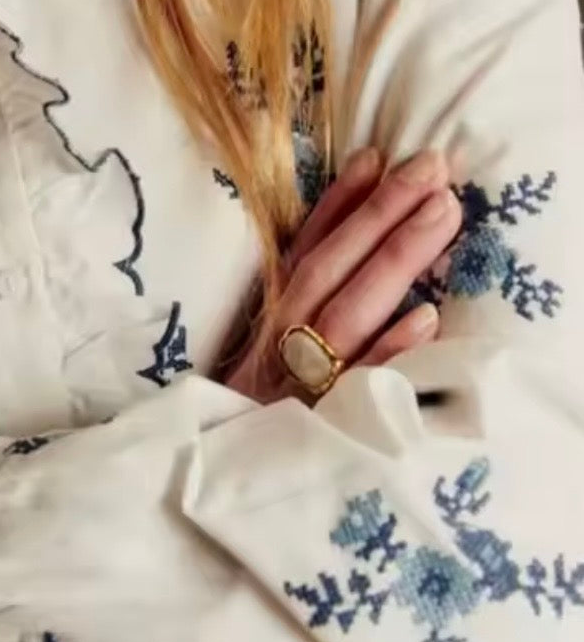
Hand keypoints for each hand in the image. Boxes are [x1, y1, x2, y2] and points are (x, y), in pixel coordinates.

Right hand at [223, 147, 461, 404]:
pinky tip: (426, 315)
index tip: (381, 157)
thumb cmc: (241, 413)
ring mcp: (297, 383)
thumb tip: (338, 228)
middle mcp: (277, 343)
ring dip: (394, 260)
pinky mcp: (314, 425)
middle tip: (433, 168)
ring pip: (347, 312)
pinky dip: (385, 350)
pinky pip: (355, 385)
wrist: (199, 484)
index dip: (341, 203)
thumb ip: (291, 289)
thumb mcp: (255, 347)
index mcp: (264, 319)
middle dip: (382, 215)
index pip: (304, 250)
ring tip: (442, 213)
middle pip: (331, 270)